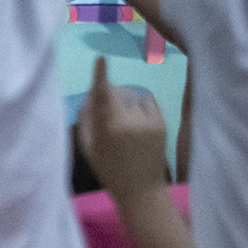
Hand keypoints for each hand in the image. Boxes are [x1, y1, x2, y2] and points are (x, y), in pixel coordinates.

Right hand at [75, 57, 169, 198]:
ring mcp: (147, 121)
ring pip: (131, 95)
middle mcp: (129, 121)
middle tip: (107, 113)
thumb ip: (86, 118)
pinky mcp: (161, 122)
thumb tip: (90, 94)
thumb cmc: (109, 169)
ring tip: (124, 122)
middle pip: (116, 92)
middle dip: (110, 95)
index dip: (101, 75)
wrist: (142, 190)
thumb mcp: (89, 147)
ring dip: (124, 101)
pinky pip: (146, 100)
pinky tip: (137, 121)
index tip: (101, 58)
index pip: (103, 95)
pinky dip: (140, 105)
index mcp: (108, 128)